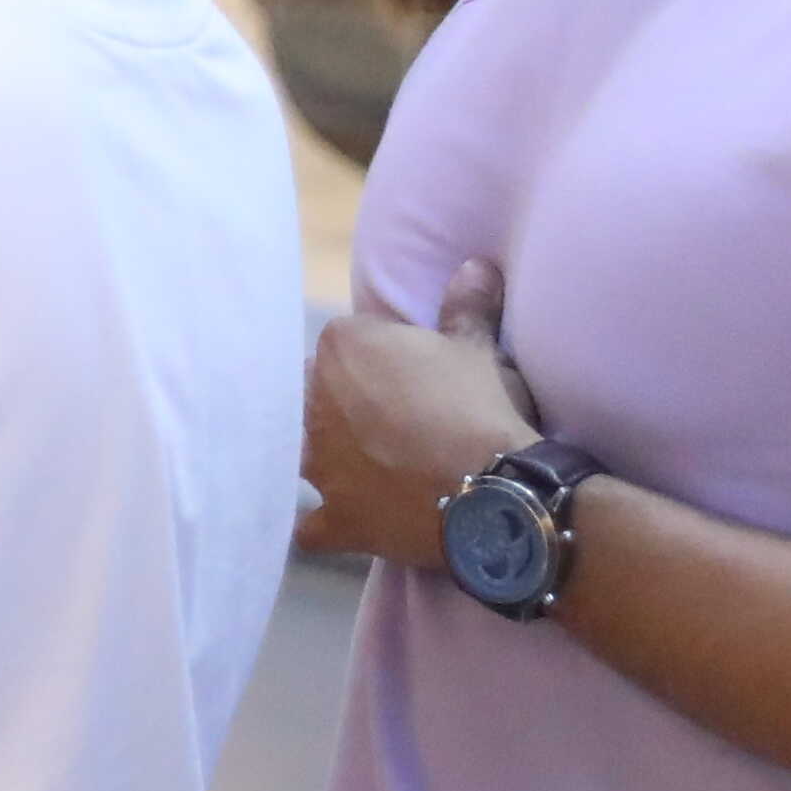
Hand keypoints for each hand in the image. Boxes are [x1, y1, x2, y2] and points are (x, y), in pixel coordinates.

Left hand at [301, 266, 525, 563]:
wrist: (496, 490)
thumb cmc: (480, 407)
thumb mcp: (477, 350)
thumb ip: (466, 306)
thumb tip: (476, 265)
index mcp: (339, 348)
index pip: (342, 343)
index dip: (371, 360)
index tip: (402, 375)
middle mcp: (311, 402)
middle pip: (311, 393)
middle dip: (337, 403)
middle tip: (382, 419)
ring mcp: (316, 464)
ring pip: (294, 451)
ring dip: (314, 454)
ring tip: (347, 463)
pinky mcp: (333, 517)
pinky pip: (309, 525)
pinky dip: (318, 525)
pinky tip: (328, 525)